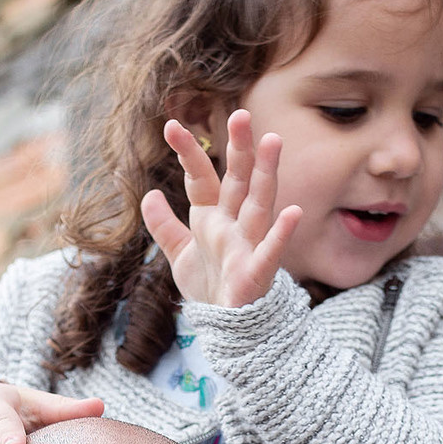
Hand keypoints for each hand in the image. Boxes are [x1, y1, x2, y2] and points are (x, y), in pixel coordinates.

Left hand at [141, 108, 303, 309]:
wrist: (225, 329)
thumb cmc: (210, 287)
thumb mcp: (179, 254)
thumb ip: (164, 225)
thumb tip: (149, 194)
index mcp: (212, 217)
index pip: (201, 178)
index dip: (188, 153)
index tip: (171, 125)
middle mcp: (233, 225)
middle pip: (238, 180)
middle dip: (238, 149)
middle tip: (241, 114)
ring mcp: (248, 246)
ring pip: (259, 203)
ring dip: (266, 173)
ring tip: (272, 141)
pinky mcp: (257, 273)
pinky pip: (271, 251)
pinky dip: (282, 233)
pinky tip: (294, 212)